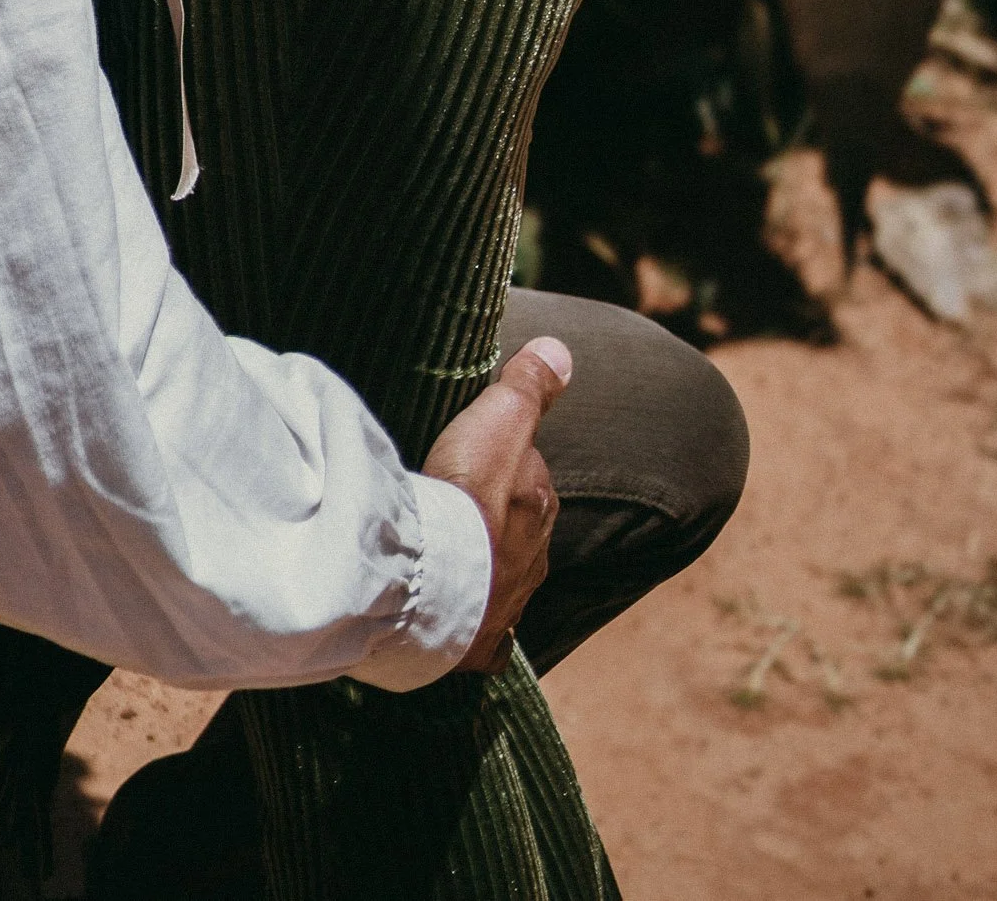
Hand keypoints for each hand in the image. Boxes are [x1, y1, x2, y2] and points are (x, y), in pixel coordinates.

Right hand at [423, 335, 570, 672]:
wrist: (434, 581)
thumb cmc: (464, 497)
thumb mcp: (496, 421)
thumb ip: (526, 386)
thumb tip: (562, 352)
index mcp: (540, 506)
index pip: (528, 470)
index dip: (499, 454)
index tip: (468, 446)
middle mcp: (534, 558)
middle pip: (518, 524)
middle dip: (496, 511)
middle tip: (453, 493)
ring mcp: (509, 603)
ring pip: (504, 574)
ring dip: (483, 561)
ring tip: (448, 547)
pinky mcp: (482, 644)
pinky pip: (487, 634)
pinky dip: (479, 624)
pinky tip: (462, 618)